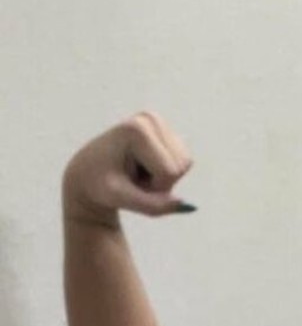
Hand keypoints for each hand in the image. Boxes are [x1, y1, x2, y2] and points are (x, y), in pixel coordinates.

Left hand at [63, 111, 194, 227]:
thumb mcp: (121, 198)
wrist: (88, 175)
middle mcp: (150, 118)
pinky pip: (184, 161)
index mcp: (137, 129)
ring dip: (163, 178)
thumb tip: (189, 206)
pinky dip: (166, 172)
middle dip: (159, 182)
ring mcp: (158, 122)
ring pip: (185, 164)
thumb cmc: (99, 186)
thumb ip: (153, 205)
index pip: (168, 172)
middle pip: (179, 166)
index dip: (152, 187)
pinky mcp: (165, 131)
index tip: (127, 181)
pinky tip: (143, 167)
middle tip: (131, 178)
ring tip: (136, 173)